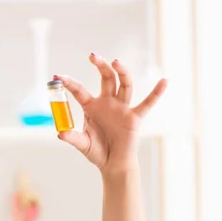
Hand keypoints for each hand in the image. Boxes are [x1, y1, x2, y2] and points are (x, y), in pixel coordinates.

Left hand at [55, 54, 166, 174]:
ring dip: (122, 72)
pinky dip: (156, 93)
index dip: (69, 83)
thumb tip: (60, 133)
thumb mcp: (82, 144)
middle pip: (106, 78)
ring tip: (116, 62)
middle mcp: (107, 103)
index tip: (57, 77)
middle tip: (93, 56)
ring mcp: (122, 108)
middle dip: (101, 66)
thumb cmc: (97, 152)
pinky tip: (164, 81)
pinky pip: (147, 104)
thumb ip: (72, 137)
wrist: (112, 164)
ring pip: (124, 84)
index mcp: (92, 107)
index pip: (80, 90)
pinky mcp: (134, 117)